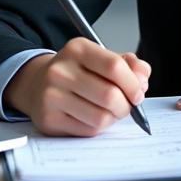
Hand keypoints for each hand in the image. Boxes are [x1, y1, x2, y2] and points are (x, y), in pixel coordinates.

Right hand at [4, 37, 150, 136]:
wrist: (38, 84)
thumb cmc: (77, 71)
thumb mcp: (101, 58)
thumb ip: (129, 65)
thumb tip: (143, 78)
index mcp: (77, 49)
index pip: (114, 67)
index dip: (133, 83)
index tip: (138, 92)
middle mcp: (60, 71)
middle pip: (110, 95)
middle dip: (127, 105)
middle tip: (128, 105)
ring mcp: (52, 96)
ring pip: (101, 117)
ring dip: (114, 118)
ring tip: (111, 111)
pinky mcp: (49, 120)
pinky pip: (88, 130)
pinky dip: (99, 127)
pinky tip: (94, 116)